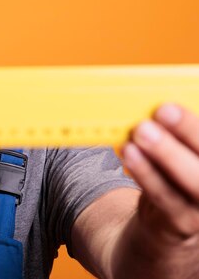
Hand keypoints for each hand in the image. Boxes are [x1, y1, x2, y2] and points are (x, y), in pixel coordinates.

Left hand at [123, 103, 198, 243]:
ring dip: (164, 153)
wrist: (169, 222)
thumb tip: (153, 100)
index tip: (174, 103)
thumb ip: (176, 131)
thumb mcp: (181, 149)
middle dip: (189, 131)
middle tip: (163, 110)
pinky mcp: (182, 220)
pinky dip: (145, 172)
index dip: (196, 125)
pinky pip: (163, 196)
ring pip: (191, 180)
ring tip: (140, 131)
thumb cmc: (177, 170)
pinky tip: (129, 152)